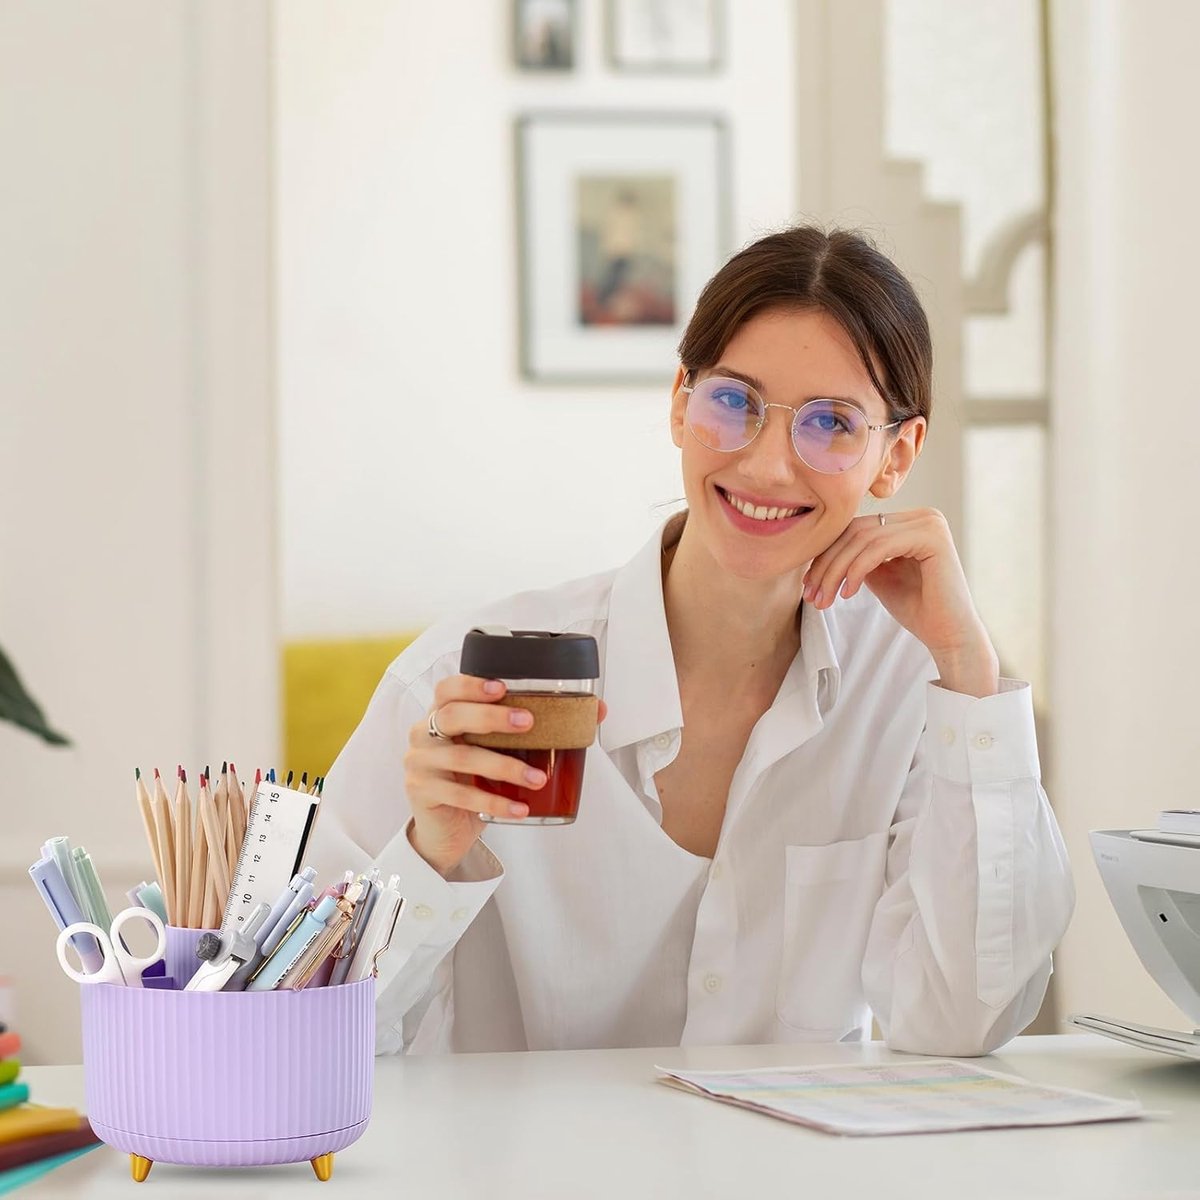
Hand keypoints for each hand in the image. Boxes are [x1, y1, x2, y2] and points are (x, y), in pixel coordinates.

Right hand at [404, 675, 607, 876]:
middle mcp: (424, 734)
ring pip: (461, 758)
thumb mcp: (499, 751)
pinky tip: (519, 808)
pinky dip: (493, 802)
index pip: (447, 689)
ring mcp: (420, 764)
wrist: (444, 829)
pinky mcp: (422, 793)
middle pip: (451, 715)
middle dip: (491, 717)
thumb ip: (535, 730)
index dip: (471, 684)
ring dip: (504, 767)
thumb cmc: (475, 779)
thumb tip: (595, 710)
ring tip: (537, 778)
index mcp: (441, 715)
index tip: (503, 686)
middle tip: (528, 723)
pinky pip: (460, 795)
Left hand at [802, 508, 998, 696]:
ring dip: (836, 571)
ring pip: (863, 538)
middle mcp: (922, 515)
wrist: (949, 635)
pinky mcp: (932, 537)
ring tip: (825, 599)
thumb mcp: (878, 576)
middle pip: (856, 530)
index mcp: (909, 521)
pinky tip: (847, 593)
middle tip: (811, 595)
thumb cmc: (916, 609)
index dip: (827, 554)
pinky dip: (856, 570)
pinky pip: (879, 547)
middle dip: (827, 564)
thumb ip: (857, 557)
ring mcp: (929, 523)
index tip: (809, 585)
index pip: (855, 528)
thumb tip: (820, 550)